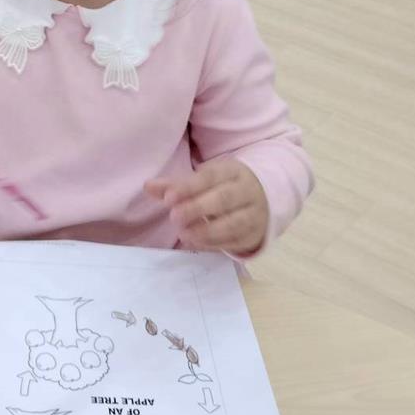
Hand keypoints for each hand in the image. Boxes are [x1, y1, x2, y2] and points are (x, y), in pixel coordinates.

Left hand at [144, 159, 268, 254]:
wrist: (266, 196)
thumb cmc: (224, 186)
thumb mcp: (204, 179)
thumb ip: (176, 185)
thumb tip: (148, 187)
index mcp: (232, 171)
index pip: (210, 176)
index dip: (189, 187)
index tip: (168, 198)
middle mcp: (247, 191)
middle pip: (224, 199)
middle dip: (197, 208)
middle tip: (174, 217)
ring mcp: (255, 214)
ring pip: (234, 223)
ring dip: (207, 230)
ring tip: (183, 233)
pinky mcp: (256, 234)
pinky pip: (236, 241)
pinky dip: (215, 243)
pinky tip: (196, 242)